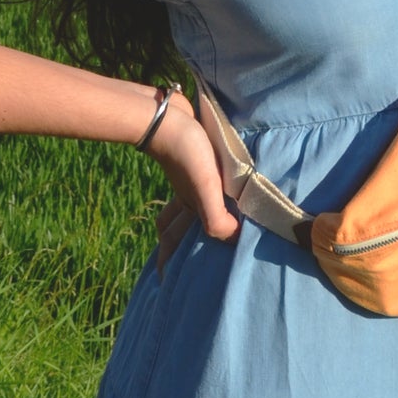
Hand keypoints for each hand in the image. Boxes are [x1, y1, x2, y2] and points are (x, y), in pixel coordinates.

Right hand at [147, 87, 239, 270]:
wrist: (167, 114)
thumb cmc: (186, 153)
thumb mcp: (204, 188)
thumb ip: (215, 217)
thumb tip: (233, 239)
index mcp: (190, 208)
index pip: (174, 244)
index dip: (168, 265)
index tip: (164, 284)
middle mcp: (188, 197)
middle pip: (180, 228)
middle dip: (180, 247)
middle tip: (188, 264)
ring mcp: (192, 179)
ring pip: (191, 206)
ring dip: (199, 219)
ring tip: (215, 229)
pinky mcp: (199, 158)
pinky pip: (204, 182)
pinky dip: (211, 189)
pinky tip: (224, 183)